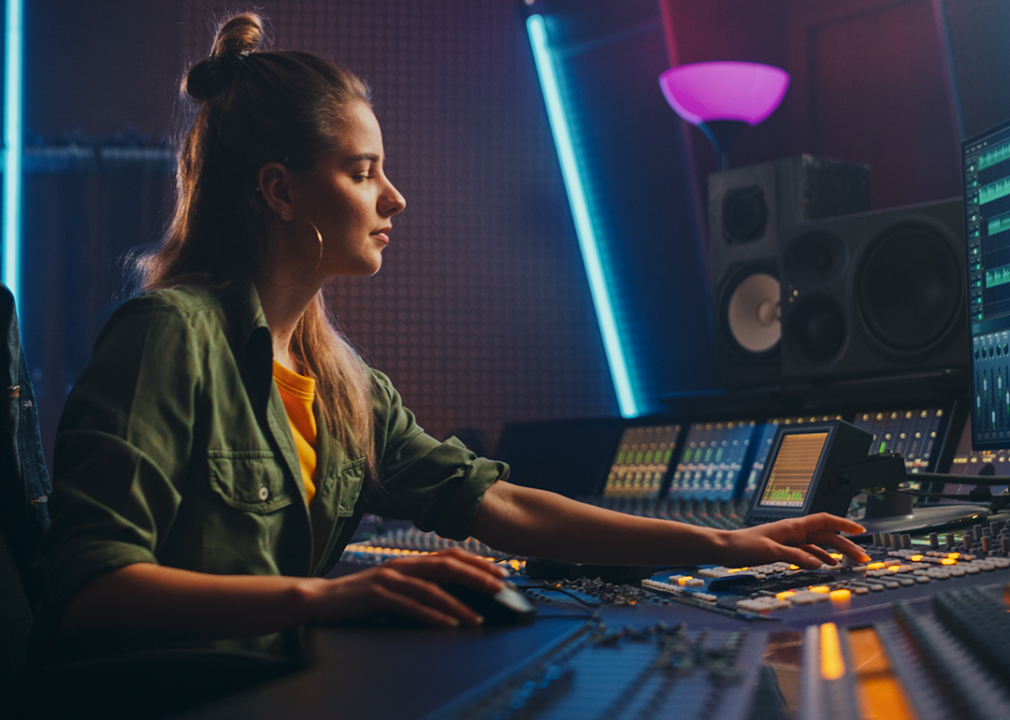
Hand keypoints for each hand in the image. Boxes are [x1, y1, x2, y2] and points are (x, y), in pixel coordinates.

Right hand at [307, 548, 507, 627]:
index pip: (450, 555)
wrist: (322, 598)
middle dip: (477, 576)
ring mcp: (389, 579)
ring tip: (478, 619)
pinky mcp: (377, 595)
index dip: (477, 562)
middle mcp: (403, 565)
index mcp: (409, 561)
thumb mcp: (395, 583)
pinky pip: (410, 606)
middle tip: (500, 587)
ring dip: (458, 604)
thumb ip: (419, 583)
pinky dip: (432, 616)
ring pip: (432, 589)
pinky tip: (448, 625)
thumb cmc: (362, 594)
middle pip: (447, 566)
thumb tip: (454, 593)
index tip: (501, 571)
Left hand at [717, 513, 869, 569]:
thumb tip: (819, 564)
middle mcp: (793, 531)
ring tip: (850, 564)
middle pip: (826, 535)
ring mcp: (788, 540)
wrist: (723, 548)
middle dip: (846, 545)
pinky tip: (825, 566)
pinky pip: (807, 553)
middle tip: (862, 558)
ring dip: (835, 553)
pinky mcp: (782, 550)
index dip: (844, 524)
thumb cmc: (742, 545)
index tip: (861, 530)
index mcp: (792, 527)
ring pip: (818, 545)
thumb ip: (795, 557)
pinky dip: (819, 558)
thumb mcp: (770, 551)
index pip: (824, 521)